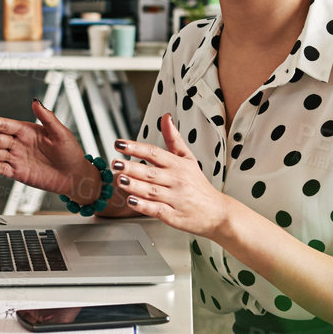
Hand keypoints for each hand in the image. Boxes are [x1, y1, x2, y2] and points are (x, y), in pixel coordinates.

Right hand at [0, 101, 100, 204]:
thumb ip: (47, 117)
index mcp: (26, 131)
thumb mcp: (60, 132)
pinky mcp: (19, 173)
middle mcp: (18, 143)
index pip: (2, 124)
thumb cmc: (71, 152)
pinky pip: (2, 169)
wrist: (75, 176)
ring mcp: (17, 158)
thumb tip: (36, 102)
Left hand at [110, 114, 237, 235]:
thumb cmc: (199, 185)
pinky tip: (131, 201)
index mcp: (178, 165)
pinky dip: (143, 206)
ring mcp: (174, 198)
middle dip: (131, 167)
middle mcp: (176, 180)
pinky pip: (156, 209)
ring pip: (151, 190)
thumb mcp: (188, 159)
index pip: (154, 153)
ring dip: (134, 185)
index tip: (119, 144)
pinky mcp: (173, 215)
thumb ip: (174, 139)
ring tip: (118, 179)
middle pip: (150, 172)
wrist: (217, 212)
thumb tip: (165, 118)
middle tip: (115, 163)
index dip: (135, 148)